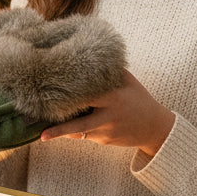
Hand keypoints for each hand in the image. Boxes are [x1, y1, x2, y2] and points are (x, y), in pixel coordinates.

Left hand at [39, 70, 174, 157]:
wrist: (155, 128)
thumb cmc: (138, 99)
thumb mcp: (127, 82)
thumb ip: (108, 72)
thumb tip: (86, 53)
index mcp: (114, 98)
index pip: (87, 96)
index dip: (68, 95)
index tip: (51, 95)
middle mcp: (108, 117)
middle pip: (79, 124)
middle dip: (60, 129)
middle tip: (41, 133)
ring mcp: (106, 132)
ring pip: (78, 133)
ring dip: (62, 131)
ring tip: (43, 133)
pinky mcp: (103, 142)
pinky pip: (84, 135)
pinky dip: (75, 131)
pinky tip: (63, 129)